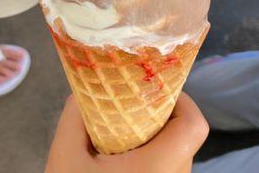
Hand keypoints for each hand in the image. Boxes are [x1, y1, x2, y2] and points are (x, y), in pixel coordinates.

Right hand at [45, 93, 208, 172]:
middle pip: (185, 139)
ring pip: (179, 157)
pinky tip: (124, 159)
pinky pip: (170, 171)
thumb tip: (83, 94)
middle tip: (134, 108)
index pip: (194, 127)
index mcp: (157, 168)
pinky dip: (154, 157)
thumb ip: (74, 118)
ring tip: (125, 134)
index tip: (156, 93)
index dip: (183, 101)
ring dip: (158, 139)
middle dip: (163, 117)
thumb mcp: (64, 158)